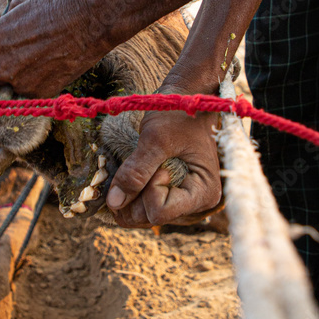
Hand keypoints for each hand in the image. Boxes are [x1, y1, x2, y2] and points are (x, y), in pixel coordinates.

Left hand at [0, 0, 108, 96]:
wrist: (93, 19)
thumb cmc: (57, 4)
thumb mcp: (20, 3)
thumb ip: (3, 21)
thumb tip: (0, 26)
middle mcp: (0, 67)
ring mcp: (21, 84)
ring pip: (2, 93)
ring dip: (6, 85)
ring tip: (21, 72)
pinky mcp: (42, 93)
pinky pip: (27, 96)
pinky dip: (30, 89)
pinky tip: (40, 75)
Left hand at [106, 106, 221, 227]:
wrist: (184, 100)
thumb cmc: (176, 115)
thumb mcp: (156, 138)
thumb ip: (136, 170)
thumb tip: (114, 203)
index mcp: (203, 191)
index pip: (160, 211)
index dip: (148, 187)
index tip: (156, 161)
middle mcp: (197, 203)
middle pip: (148, 218)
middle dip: (134, 193)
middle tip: (143, 161)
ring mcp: (183, 202)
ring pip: (142, 216)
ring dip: (129, 194)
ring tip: (138, 165)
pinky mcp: (170, 196)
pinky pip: (142, 207)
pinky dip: (131, 194)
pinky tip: (133, 174)